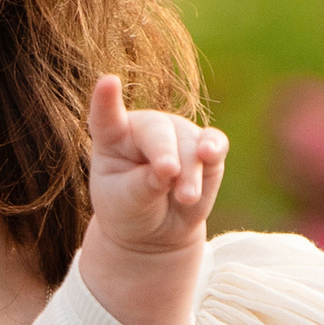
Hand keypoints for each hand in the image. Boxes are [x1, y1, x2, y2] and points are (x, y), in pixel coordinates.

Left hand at [78, 77, 226, 324]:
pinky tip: (215, 151)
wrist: (152, 241)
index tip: (107, 83)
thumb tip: (168, 172)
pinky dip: (215, 151)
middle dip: (163, 154)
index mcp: (112, 142)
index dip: (108, 102)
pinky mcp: (204, 156)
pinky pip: (213, 148)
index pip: (107, 118)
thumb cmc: (126, 220)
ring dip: (191, 164)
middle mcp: (144, 134)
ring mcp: (177, 141)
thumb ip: (140, 189)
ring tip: (184, 194)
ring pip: (188, 140)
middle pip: (157, 131)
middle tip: (165, 178)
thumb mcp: (122, 210)